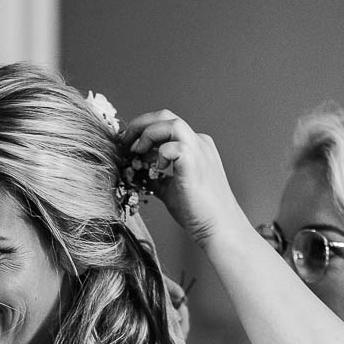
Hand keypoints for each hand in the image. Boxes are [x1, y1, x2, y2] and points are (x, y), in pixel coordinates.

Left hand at [123, 111, 247, 250]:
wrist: (218, 227)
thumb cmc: (198, 212)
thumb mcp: (170, 189)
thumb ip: (156, 177)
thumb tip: (138, 173)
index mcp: (195, 146)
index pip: (166, 125)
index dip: (143, 130)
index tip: (128, 143)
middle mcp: (198, 142)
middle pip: (165, 116)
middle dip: (140, 125)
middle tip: (124, 141)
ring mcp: (198, 150)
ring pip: (170, 122)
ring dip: (148, 134)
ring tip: (137, 152)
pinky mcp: (194, 162)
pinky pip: (172, 146)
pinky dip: (159, 154)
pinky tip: (157, 169)